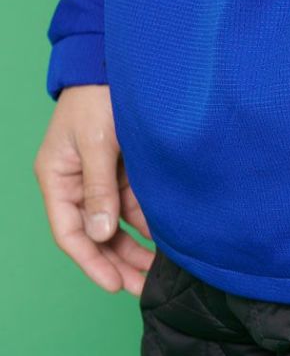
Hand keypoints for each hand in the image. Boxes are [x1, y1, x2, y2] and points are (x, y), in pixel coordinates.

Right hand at [34, 85, 153, 295]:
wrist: (114, 66)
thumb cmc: (97, 98)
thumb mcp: (97, 143)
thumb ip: (99, 189)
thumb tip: (102, 234)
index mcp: (58, 179)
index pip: (70, 232)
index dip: (91, 262)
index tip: (114, 285)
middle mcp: (78, 184)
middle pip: (95, 235)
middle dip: (117, 263)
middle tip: (145, 288)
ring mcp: (101, 178)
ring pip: (116, 224)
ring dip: (134, 247)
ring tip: (158, 273)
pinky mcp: (123, 169)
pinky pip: (133, 204)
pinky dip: (146, 223)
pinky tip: (165, 241)